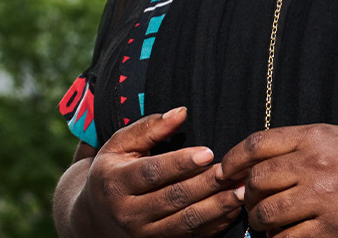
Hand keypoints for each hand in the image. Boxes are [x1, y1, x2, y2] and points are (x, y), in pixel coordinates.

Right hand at [75, 107, 241, 236]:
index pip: (152, 172)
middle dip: (206, 184)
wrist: (96, 217)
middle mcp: (128, 212)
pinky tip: (232, 209)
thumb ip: (149, 129)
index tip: (208, 153)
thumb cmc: (111, 172)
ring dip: (218, 207)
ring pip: (187, 221)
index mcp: (115, 182)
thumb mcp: (119, 145)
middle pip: (174, 198)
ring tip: (241, 191)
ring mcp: (144, 234)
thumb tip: (181, 112)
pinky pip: (193, 236)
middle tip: (233, 171)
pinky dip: (216, 224)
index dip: (181, 163)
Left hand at [220, 124, 337, 237]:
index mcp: (312, 138)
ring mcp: (324, 199)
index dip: (232, 159)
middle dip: (246, 194)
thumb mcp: (334, 136)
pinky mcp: (336, 230)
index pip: (256, 144)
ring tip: (263, 221)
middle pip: (257, 180)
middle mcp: (314, 166)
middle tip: (249, 200)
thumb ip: (295, 145)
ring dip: (259, 220)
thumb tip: (256, 162)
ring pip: (268, 212)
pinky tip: (283, 236)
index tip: (225, 171)